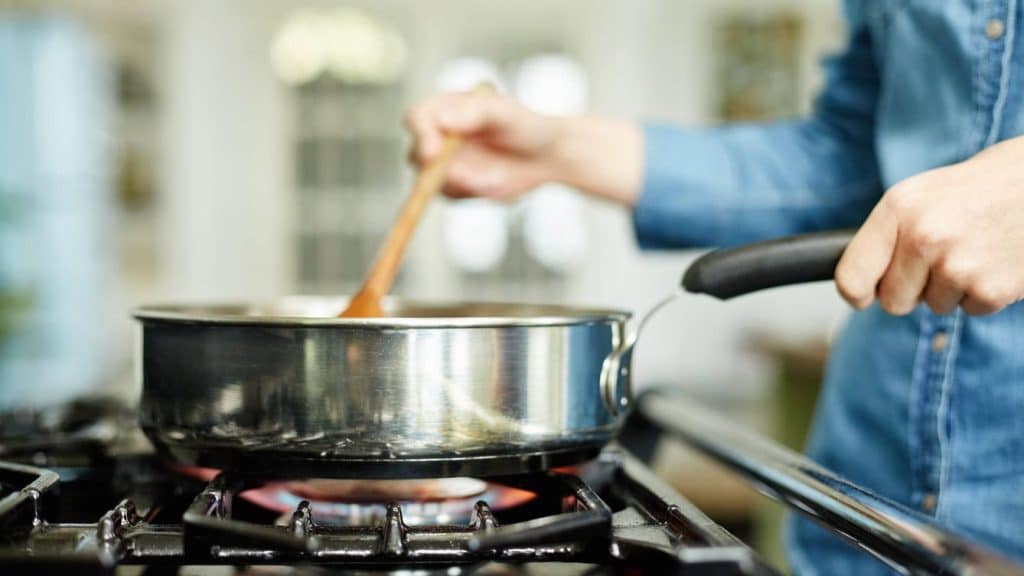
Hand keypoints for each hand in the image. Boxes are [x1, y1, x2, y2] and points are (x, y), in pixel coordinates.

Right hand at [406, 89, 642, 203]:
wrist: (546, 155)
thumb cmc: (526, 125)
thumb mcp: (505, 113)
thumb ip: (474, 113)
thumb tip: (442, 119)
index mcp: (444, 108)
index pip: (417, 118)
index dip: (419, 134)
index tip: (432, 152)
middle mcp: (437, 136)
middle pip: (416, 154)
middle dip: (437, 170)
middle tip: (470, 178)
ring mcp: (443, 163)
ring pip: (433, 181)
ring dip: (464, 183)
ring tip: (497, 177)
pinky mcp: (455, 186)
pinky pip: (452, 196)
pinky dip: (473, 193)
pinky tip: (497, 182)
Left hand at [835, 136, 1023, 315]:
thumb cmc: (980, 188)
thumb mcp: (922, 194)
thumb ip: (890, 235)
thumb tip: (857, 284)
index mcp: (898, 208)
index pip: (851, 277)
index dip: (856, 293)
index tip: (862, 296)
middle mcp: (923, 237)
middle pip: (893, 301)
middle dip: (913, 289)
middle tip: (941, 258)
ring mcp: (957, 265)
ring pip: (935, 306)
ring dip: (953, 288)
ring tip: (975, 249)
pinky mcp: (991, 289)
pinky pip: (972, 310)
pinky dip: (984, 292)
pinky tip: (997, 260)